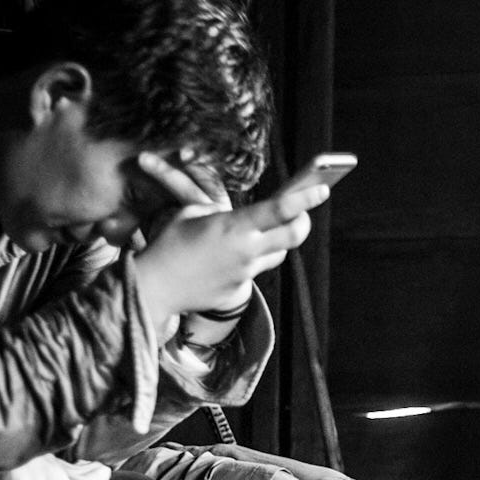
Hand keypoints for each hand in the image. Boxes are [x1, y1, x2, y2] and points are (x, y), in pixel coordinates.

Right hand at [130, 151, 330, 328]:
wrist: (156, 286)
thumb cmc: (170, 243)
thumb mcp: (193, 214)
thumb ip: (226, 215)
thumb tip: (246, 220)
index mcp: (234, 225)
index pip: (280, 209)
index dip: (306, 198)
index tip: (323, 189)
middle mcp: (246, 250)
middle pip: (295, 235)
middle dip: (304, 221)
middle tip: (300, 213)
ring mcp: (245, 272)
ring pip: (279, 254)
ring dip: (278, 241)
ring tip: (262, 232)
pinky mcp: (240, 290)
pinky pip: (256, 270)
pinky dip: (252, 260)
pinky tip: (230, 256)